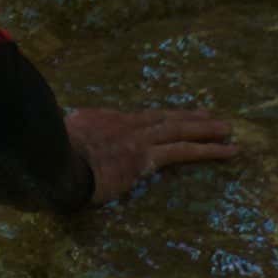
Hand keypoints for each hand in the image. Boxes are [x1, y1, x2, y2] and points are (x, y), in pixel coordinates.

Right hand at [70, 105, 247, 204]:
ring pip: (179, 130)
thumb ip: (66, 138)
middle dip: (187, 117)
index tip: (170, 118)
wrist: (53, 161)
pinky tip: (229, 150)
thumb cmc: (48, 156)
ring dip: (206, 129)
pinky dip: (210, 150)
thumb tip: (57, 141)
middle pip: (163, 118)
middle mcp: (124, 125)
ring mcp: (137, 140)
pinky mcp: (146, 158)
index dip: (158, 118)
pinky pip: (184, 152)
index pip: (138, 119)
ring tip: (228, 129)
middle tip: (210, 116)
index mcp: (102, 120)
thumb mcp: (55, 139)